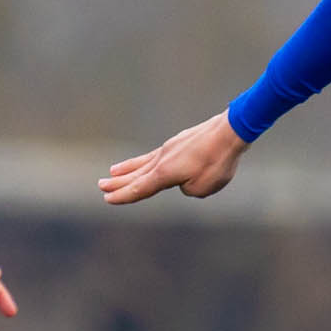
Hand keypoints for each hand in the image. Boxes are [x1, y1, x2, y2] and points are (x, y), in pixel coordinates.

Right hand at [100, 109, 251, 205]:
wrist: (229, 131)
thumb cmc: (219, 162)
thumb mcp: (204, 187)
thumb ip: (189, 189)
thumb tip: (185, 181)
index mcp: (165, 173)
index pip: (140, 188)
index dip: (124, 195)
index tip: (107, 199)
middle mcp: (163, 159)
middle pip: (136, 175)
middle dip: (119, 183)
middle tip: (101, 186)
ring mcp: (170, 149)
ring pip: (144, 163)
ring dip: (127, 169)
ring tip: (112, 172)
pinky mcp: (179, 142)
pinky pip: (157, 155)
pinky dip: (146, 160)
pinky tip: (146, 162)